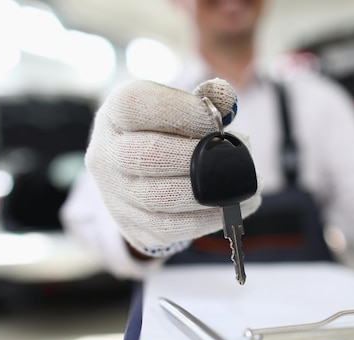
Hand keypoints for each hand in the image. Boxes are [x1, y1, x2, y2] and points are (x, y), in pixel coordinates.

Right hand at [85, 78, 261, 256]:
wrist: (136, 177)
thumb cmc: (163, 133)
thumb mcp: (176, 106)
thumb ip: (204, 98)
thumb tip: (227, 100)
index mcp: (114, 115)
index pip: (138, 106)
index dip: (182, 111)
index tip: (217, 120)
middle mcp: (106, 155)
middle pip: (149, 154)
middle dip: (200, 156)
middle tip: (236, 154)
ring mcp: (116, 195)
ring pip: (162, 197)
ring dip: (212, 192)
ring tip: (246, 185)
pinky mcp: (135, 227)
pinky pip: (172, 227)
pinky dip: (208, 218)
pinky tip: (233, 206)